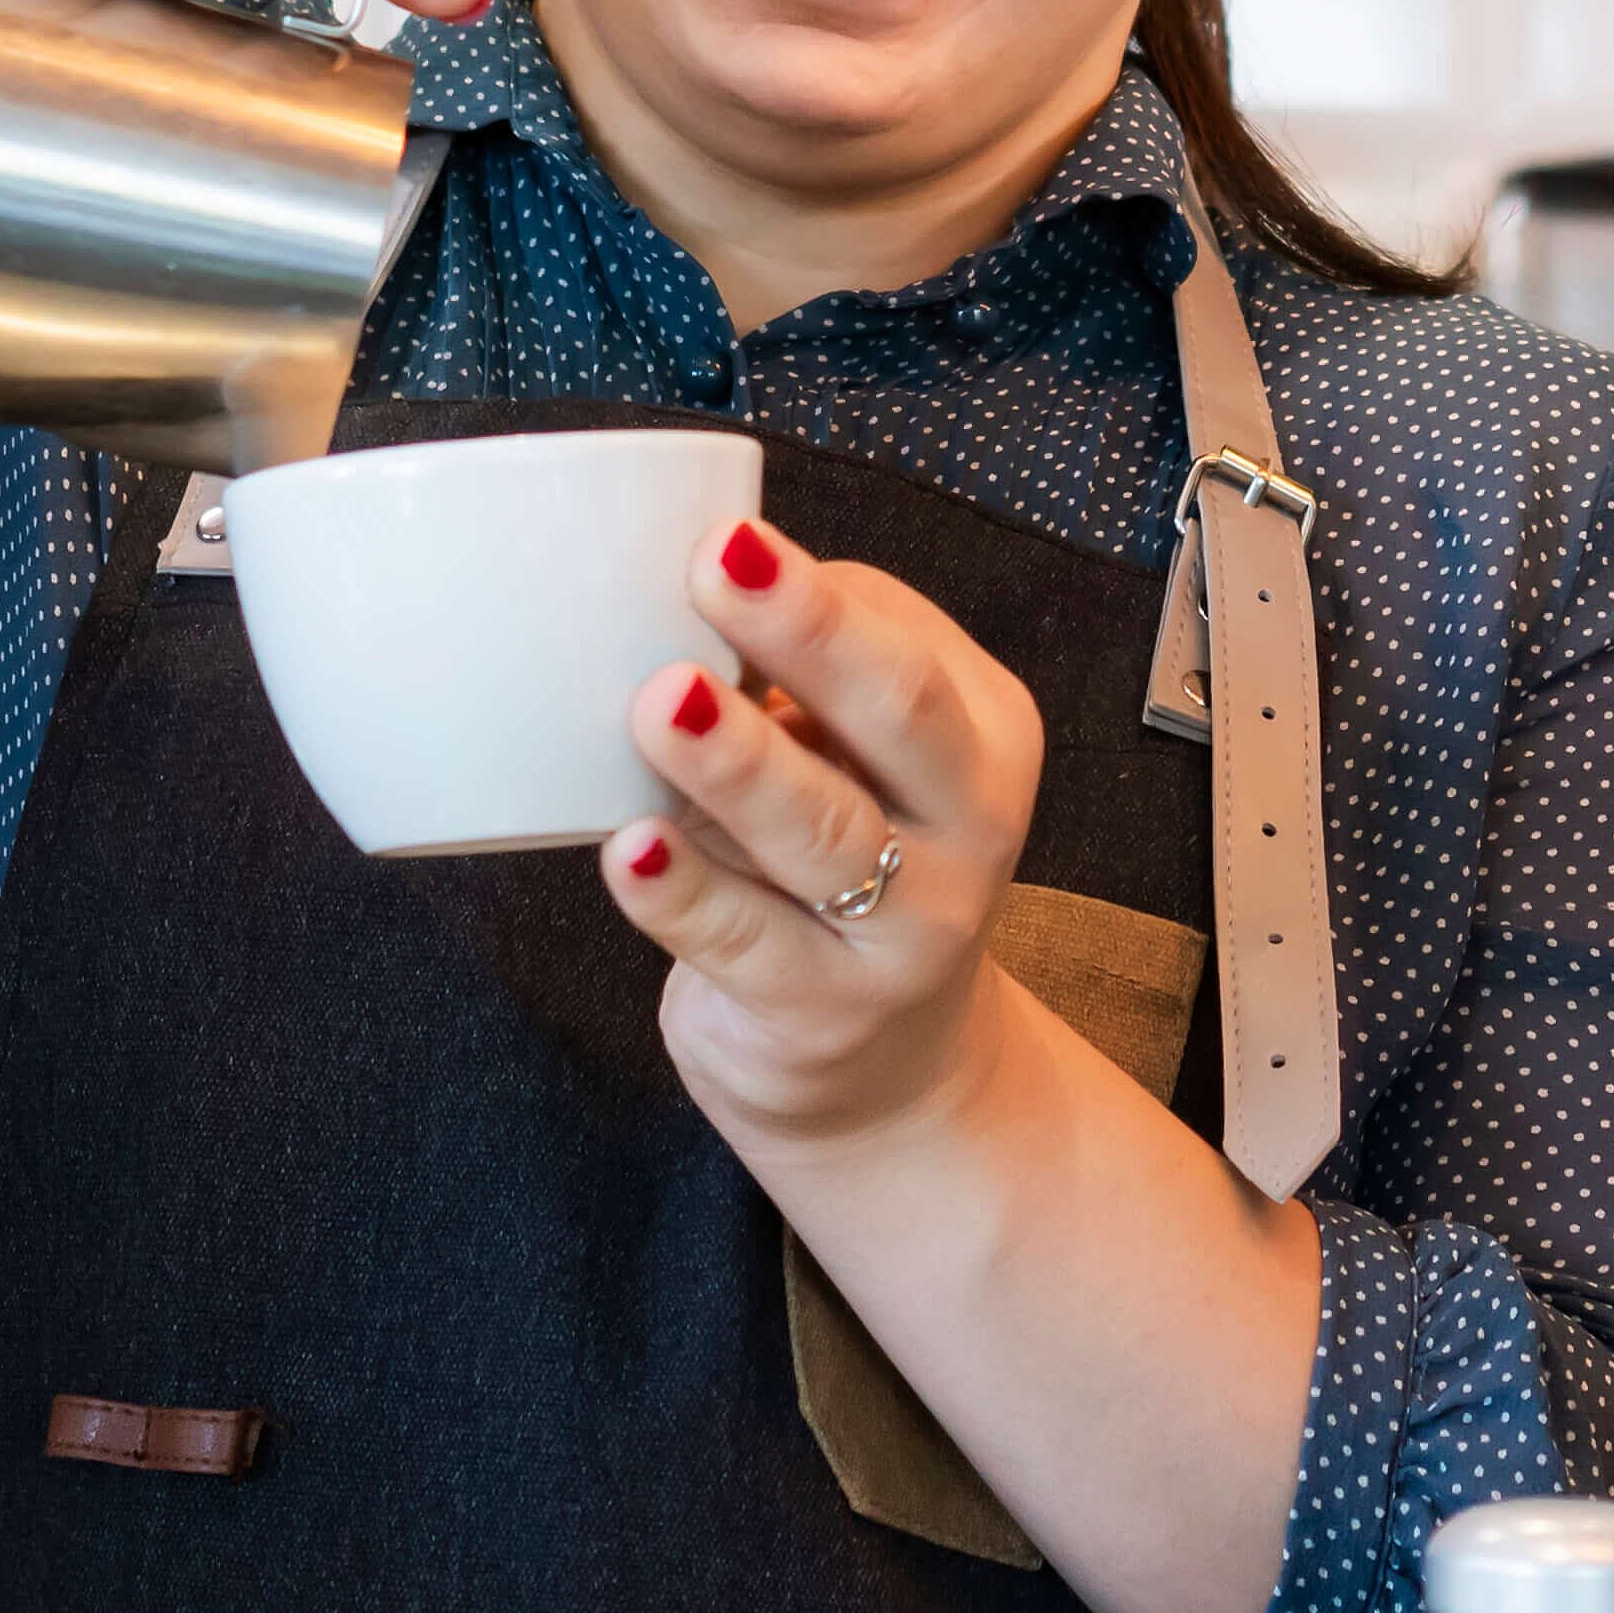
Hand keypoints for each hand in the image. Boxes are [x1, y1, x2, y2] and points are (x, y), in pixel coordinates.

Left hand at [604, 518, 1047, 1159]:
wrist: (889, 1075)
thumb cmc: (849, 869)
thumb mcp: (857, 766)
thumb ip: (793, 690)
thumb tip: (658, 594)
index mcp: (983, 735)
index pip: (905, 641)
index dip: (814, 590)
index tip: (720, 537)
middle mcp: (968, 828)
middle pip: (901, 714)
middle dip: (808, 634)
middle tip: (716, 565)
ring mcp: (905, 931)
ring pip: (824, 832)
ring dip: (737, 763)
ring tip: (664, 704)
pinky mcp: (821, 1014)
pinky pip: (742, 941)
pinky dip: (681, 891)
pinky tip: (629, 850)